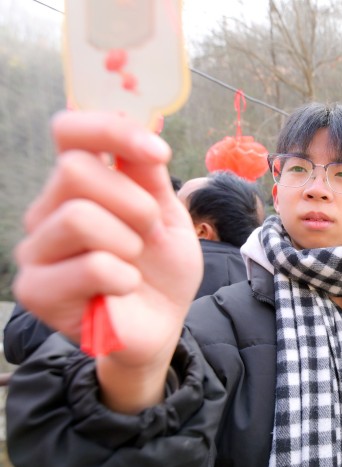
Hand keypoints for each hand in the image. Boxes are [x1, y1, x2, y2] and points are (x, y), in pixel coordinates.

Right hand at [13, 111, 202, 411]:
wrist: (161, 324)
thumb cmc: (161, 269)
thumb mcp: (170, 217)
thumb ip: (150, 178)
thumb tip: (136, 137)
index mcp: (80, 185)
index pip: (70, 132)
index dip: (112, 131)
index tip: (159, 154)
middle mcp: (49, 209)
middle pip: (74, 170)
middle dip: (132, 202)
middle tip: (148, 231)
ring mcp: (37, 249)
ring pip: (78, 216)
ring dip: (127, 242)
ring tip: (134, 263)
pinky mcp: (35, 289)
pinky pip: (89, 265)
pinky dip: (124, 277)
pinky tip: (124, 288)